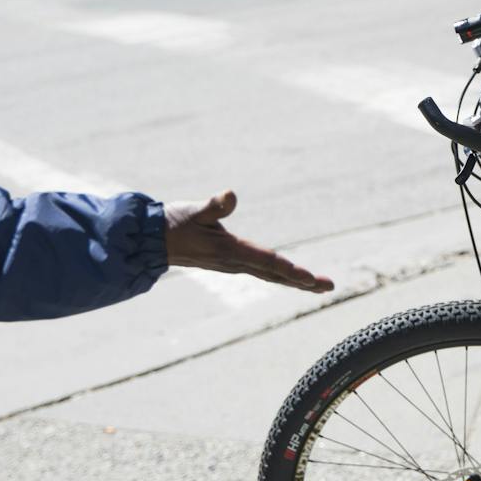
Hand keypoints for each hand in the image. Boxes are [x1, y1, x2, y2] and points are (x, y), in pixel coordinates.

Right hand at [164, 190, 333, 292]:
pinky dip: (280, 276)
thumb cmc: (174, 223)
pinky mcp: (231, 263)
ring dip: (295, 281)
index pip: (267, 262)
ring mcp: (234, 265)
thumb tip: (232, 194)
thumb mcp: (194, 210)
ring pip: (271, 276)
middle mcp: (235, 263)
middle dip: (303, 281)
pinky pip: (263, 273)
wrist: (152, 241)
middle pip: (276, 275)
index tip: (311, 278)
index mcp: (231, 252)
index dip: (290, 270)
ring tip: (319, 286)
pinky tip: (290, 278)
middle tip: (329, 286)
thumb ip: (214, 205)